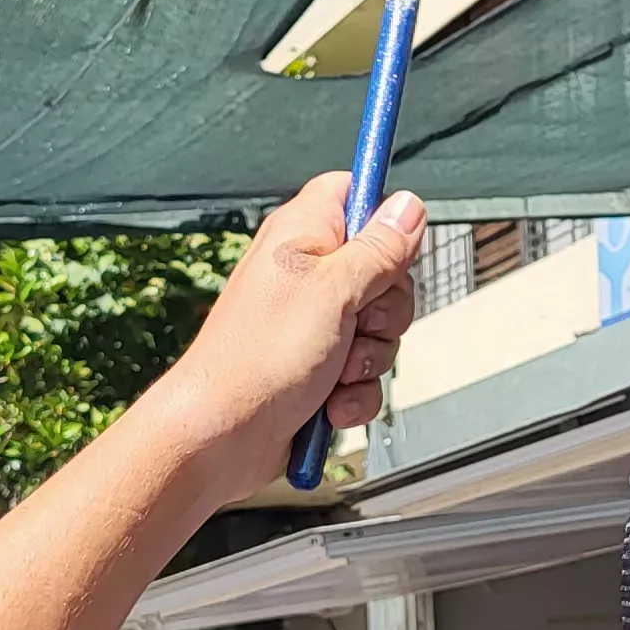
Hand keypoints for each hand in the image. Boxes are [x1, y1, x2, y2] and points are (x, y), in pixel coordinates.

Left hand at [148, 172, 422, 475]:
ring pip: (380, 329)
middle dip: (386, 310)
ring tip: (334, 373)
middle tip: (358, 324)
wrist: (220, 437)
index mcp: (302, 235)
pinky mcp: (318, 370)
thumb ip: (379, 248)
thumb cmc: (261, 357)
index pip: (354, 193)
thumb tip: (410, 205)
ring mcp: (313, 325)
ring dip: (370, 359)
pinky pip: (364, 374)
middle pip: (385, 270)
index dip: (380, 217)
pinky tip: (329, 405)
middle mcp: (307, 275)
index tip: (388, 252)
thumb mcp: (334, 290)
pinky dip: (355, 394)